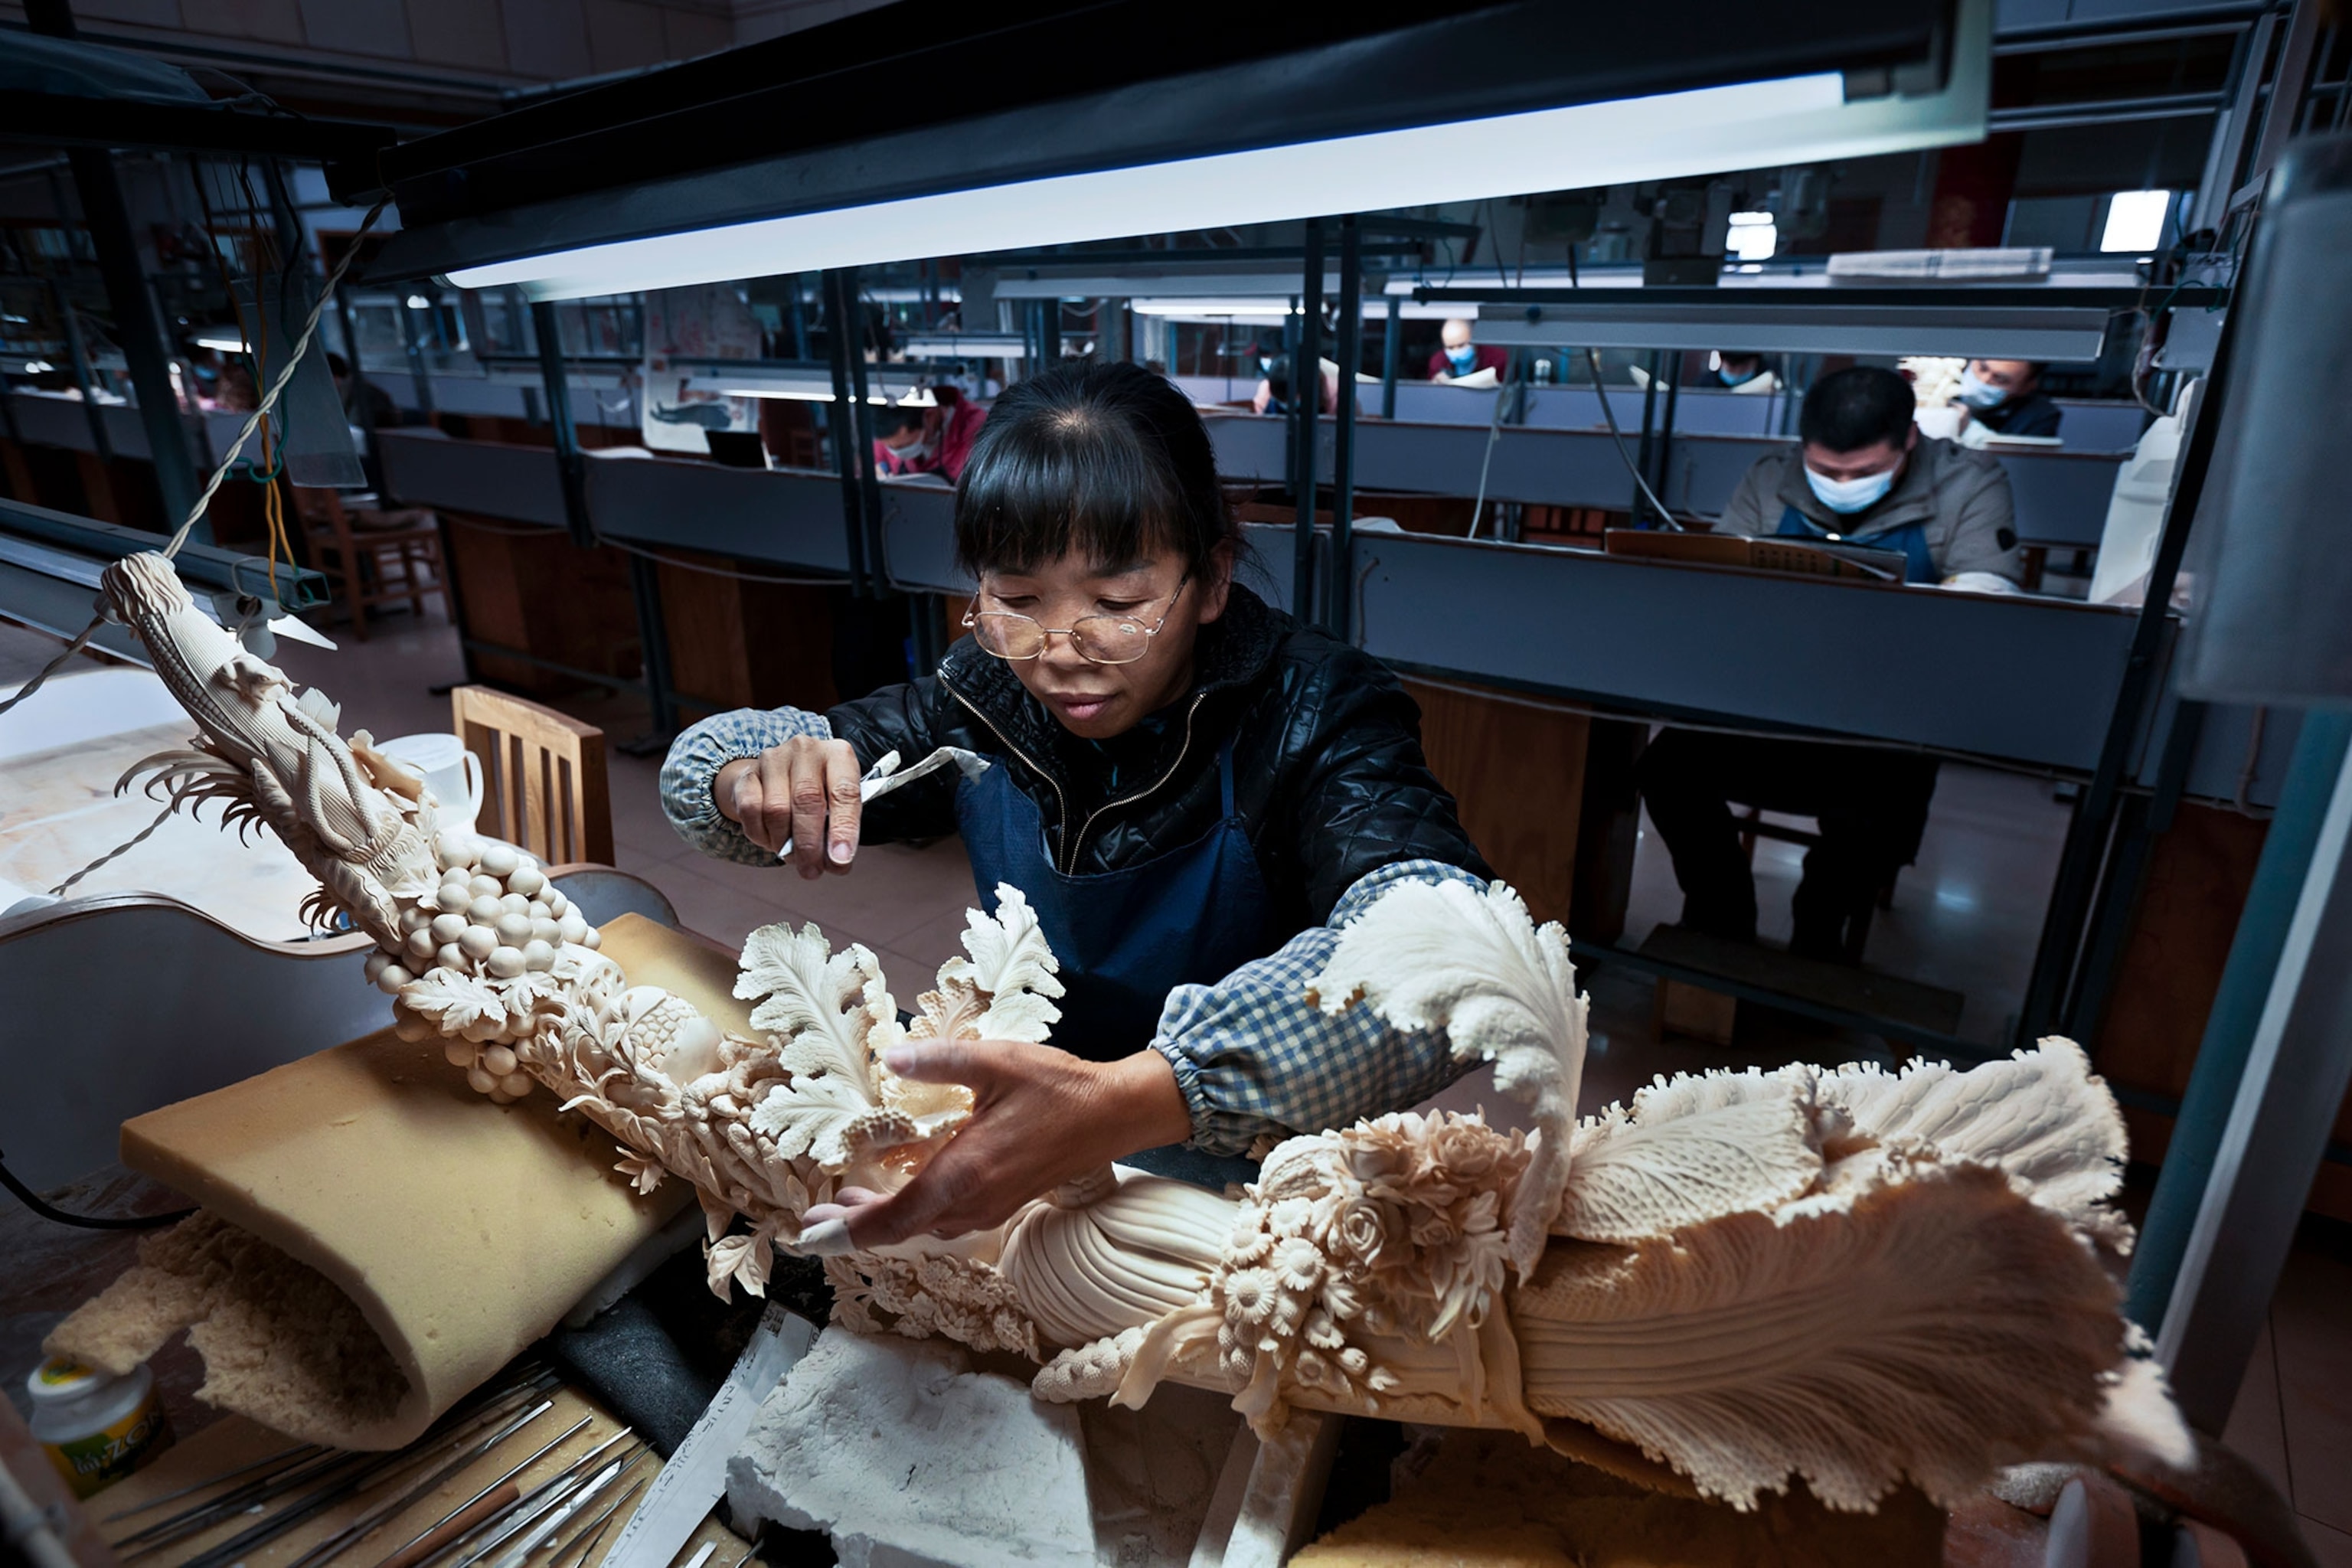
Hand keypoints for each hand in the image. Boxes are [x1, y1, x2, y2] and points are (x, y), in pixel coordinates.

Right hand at [715, 737, 860, 877]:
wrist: (780, 773)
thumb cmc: (817, 791)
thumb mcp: (837, 804)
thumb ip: (839, 831)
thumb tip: (836, 863)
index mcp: (838, 754)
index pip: (845, 792)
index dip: (844, 828)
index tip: (841, 859)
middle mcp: (806, 749)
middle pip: (807, 801)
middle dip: (809, 844)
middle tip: (811, 870)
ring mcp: (774, 758)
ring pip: (776, 810)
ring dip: (784, 843)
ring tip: (792, 857)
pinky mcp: (748, 773)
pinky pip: (750, 811)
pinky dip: (761, 835)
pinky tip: (771, 840)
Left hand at [803, 1041, 1192, 1248]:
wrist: (1114, 1115)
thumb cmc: (1058, 1088)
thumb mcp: (996, 1062)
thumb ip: (940, 1062)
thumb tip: (891, 1058)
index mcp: (964, 1173)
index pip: (894, 1219)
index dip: (848, 1231)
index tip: (811, 1231)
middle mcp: (973, 1201)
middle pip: (902, 1229)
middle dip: (855, 1226)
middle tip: (816, 1217)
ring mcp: (990, 1206)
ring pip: (924, 1226)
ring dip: (886, 1218)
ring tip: (850, 1200)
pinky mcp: (1002, 1202)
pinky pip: (946, 1219)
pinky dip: (915, 1212)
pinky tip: (905, 1189)